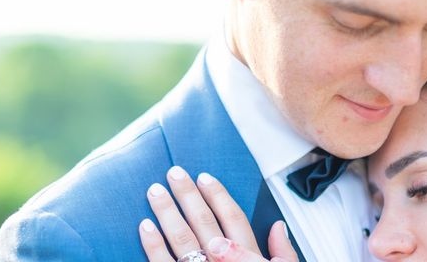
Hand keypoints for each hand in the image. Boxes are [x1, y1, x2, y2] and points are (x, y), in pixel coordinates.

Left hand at [138, 166, 297, 261]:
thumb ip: (283, 255)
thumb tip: (278, 226)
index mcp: (249, 258)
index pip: (232, 217)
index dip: (217, 194)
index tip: (203, 176)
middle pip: (204, 222)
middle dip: (187, 195)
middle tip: (173, 173)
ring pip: (181, 239)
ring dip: (166, 212)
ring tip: (154, 191)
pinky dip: (152, 245)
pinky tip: (144, 226)